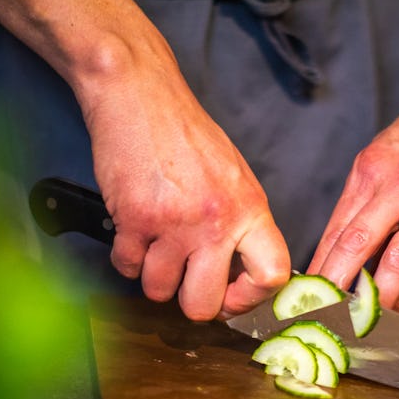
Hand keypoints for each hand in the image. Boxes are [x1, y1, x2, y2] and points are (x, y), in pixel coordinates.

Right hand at [78, 36, 289, 320]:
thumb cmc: (184, 133)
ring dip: (153, 277)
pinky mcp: (133, 219)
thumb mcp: (233, 176)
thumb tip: (241, 275)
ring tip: (156, 248)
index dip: (250, 299)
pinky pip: (126, 267)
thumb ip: (241, 224)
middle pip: (205, 304)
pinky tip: (133, 234)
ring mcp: (173, 223)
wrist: (139, 94)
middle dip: (191, 302)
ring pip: (159, 291)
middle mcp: (215, 221)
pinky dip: (126, 258)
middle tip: (186, 283)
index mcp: (249, 208)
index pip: (271, 276)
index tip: (232, 297)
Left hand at [307, 54, 398, 313]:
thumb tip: (336, 251)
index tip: (301, 298)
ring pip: (397, 262)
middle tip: (319, 319)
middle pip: (356, 246)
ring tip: (359, 324)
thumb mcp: (381, 155)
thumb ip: (361, 200)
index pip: (335, 230)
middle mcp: (398, 187)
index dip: (317, 269)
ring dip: (376, 299)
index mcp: (370, 171)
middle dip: (334, 287)